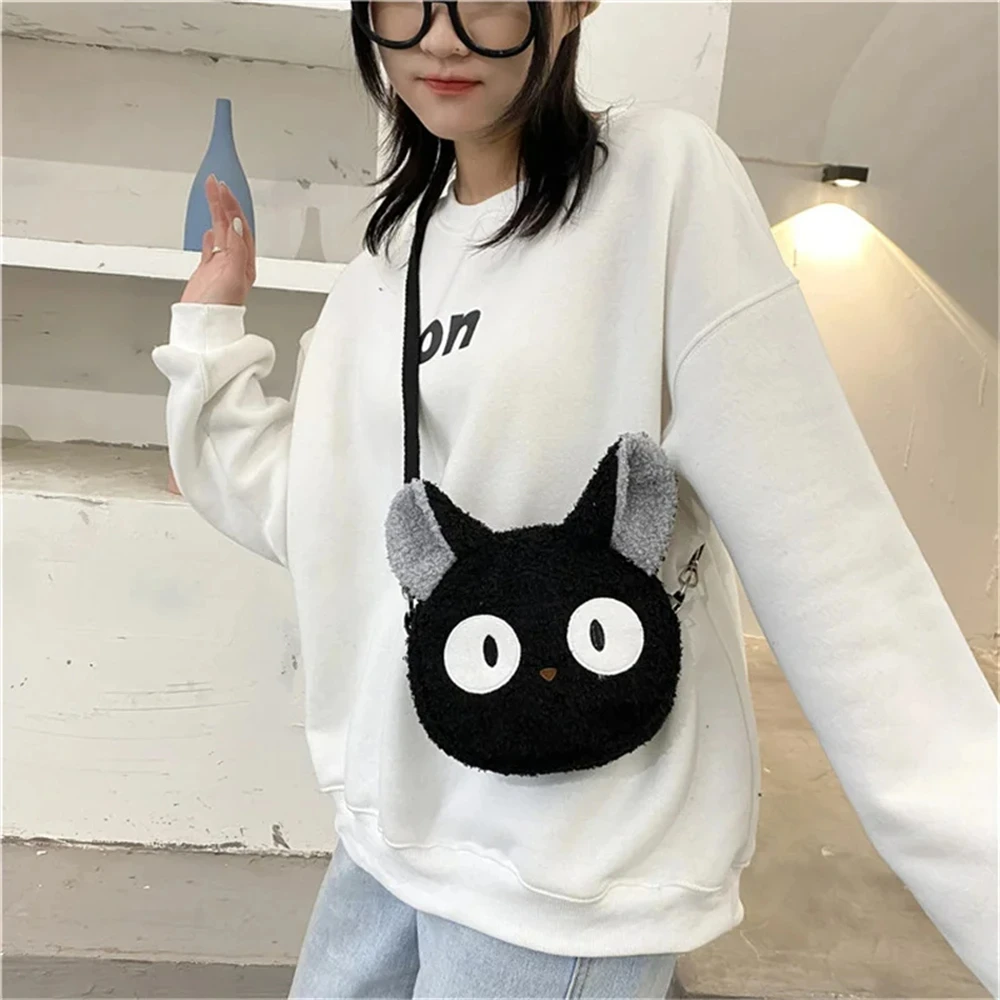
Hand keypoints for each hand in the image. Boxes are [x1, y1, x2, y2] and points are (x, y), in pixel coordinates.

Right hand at [180, 174, 255, 305]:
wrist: (203, 327)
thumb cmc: (220, 307)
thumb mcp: (231, 273)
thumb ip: (234, 248)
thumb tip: (234, 224)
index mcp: (244, 261)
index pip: (239, 225)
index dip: (231, 205)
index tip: (222, 189)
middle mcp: (235, 262)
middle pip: (230, 225)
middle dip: (223, 203)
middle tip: (215, 184)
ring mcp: (221, 266)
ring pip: (220, 232)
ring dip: (217, 213)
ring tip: (212, 195)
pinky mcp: (207, 272)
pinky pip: (210, 248)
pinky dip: (210, 235)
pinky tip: (209, 230)